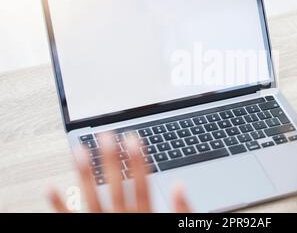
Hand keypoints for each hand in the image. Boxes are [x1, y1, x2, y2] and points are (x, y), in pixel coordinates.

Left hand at [48, 133, 190, 212]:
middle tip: (105, 136)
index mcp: (144, 217)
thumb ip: (181, 210)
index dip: (137, 160)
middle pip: (115, 185)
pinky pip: (71, 220)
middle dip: (110, 158)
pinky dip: (59, 204)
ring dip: (84, 173)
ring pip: (91, 197)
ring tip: (78, 150)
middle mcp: (121, 219)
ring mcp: (102, 227)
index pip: (141, 183)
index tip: (133, 139)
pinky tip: (50, 188)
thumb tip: (180, 185)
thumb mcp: (173, 226)